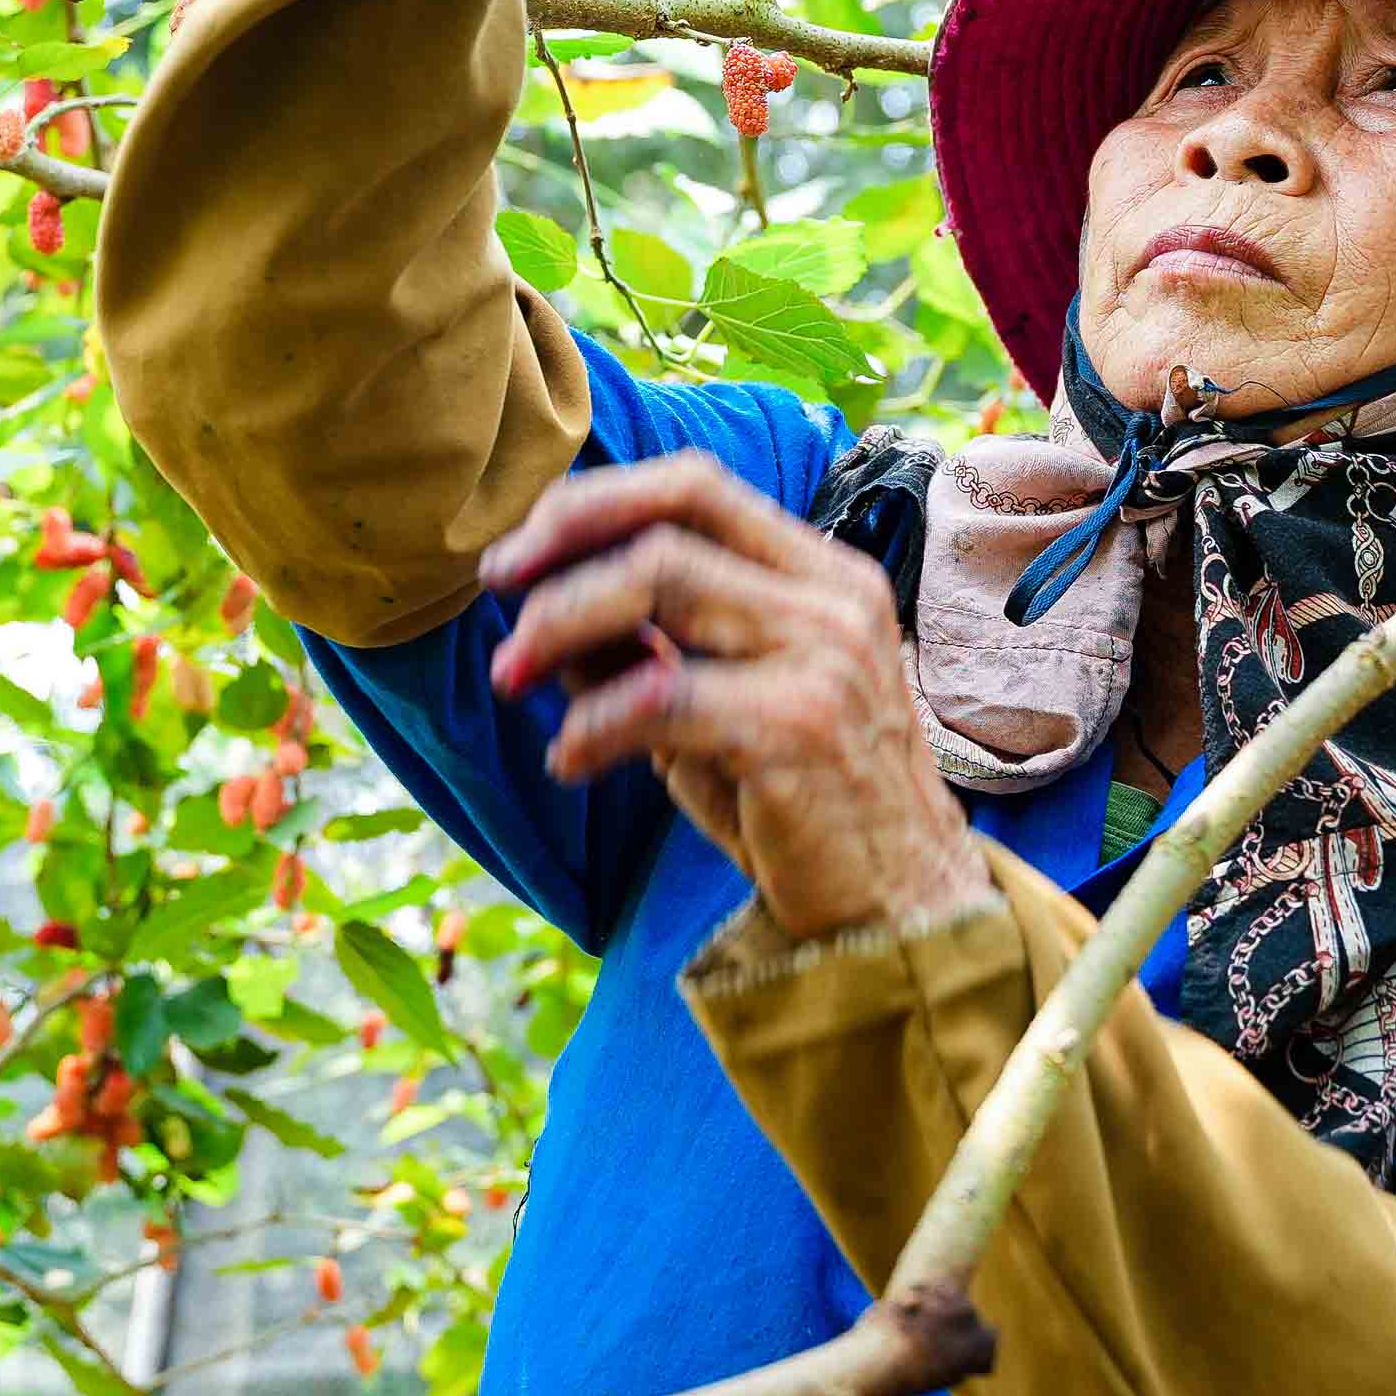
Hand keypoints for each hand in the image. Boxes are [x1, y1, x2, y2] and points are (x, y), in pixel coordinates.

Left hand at [485, 457, 995, 942]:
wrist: (899, 908)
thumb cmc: (804, 806)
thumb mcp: (727, 705)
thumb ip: (654, 648)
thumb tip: (543, 609)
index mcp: (825, 575)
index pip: (697, 487)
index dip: (595, 502)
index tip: (521, 548)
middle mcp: (834, 598)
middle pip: (671, 523)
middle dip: (562, 547)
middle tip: (496, 591)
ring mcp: (825, 656)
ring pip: (661, 582)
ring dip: (561, 624)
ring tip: (512, 678)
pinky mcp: (798, 725)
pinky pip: (660, 695)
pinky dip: (591, 724)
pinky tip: (567, 761)